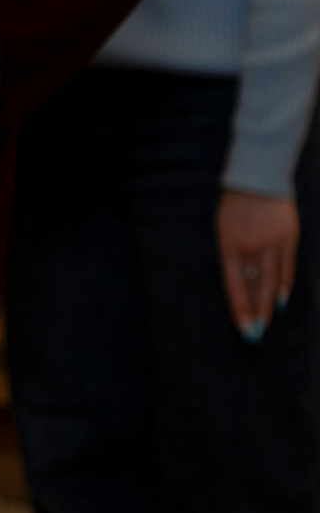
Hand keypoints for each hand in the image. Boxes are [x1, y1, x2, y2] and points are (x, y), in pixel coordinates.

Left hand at [217, 188, 298, 342]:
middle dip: (254, 312)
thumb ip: (231, 254)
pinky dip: (283, 285)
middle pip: (253, 287)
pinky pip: (286, 267)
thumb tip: (240, 282)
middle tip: (255, 335)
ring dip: (268, 304)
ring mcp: (272, 243)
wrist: (259, 178)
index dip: (239, 308)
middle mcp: (250, 248)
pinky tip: (281, 300)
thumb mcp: (223, 229)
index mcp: (228, 246)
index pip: (233, 285)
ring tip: (267, 323)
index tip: (242, 328)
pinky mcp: (289, 237)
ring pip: (270, 281)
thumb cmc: (235, 205)